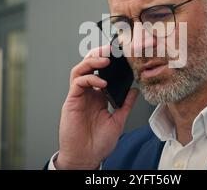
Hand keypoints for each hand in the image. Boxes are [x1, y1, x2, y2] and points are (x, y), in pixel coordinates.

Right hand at [55, 45, 138, 168]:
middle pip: (88, 66)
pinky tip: (101, 82)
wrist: (86, 157)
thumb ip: (125, 105)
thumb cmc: (99, 143)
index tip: (120, 55)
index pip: (102, 73)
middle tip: (111, 49)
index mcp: (98, 97)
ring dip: (92, 61)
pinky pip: (77, 82)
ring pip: (79, 70)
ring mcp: (78, 96)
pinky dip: (89, 78)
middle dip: (98, 55)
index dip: (108, 62)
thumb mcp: (118, 121)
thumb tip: (135, 91)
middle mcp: (87, 94)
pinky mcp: (71, 101)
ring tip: (105, 60)